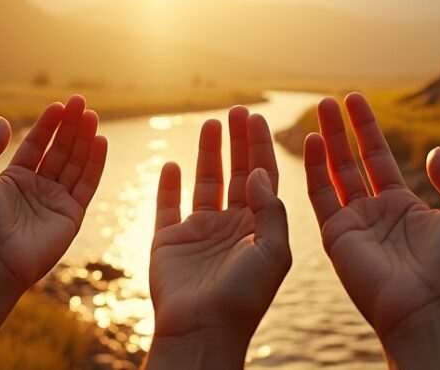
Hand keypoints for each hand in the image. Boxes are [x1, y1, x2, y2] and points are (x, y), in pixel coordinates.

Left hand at [0, 95, 107, 290]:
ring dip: (85, 139)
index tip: (60, 105)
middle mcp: (36, 190)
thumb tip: (3, 121)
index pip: (35, 146)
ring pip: (75, 164)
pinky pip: (87, 184)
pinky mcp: (71, 217)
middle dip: (70, 127)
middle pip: (59, 151)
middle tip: (81, 102)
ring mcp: (55, 203)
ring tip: (91, 115)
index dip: (48, 125)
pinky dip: (95, 163)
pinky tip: (100, 141)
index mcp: (12, 180)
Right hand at [148, 107, 290, 364]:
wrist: (202, 330)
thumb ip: (269, 209)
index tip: (257, 117)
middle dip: (237, 142)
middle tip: (237, 110)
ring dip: (208, 153)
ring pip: (204, 182)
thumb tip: (258, 171)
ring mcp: (200, 233)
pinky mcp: (169, 240)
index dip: (260, 147)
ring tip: (211, 123)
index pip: (262, 178)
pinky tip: (171, 163)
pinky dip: (167, 185)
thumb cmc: (244, 297)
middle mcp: (231, 227)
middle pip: (235, 173)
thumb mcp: (272, 252)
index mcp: (259, 229)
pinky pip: (167, 206)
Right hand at [305, 93, 439, 365]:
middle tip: (330, 100)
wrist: (436, 305)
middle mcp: (376, 215)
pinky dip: (314, 168)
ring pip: (334, 174)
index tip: (355, 101)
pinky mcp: (337, 236)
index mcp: (405, 210)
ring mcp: (354, 225)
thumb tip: (434, 152)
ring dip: (326, 140)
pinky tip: (313, 139)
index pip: (379, 160)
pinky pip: (320, 196)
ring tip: (321, 106)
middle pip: (353, 163)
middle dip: (342, 131)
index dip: (368, 130)